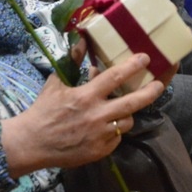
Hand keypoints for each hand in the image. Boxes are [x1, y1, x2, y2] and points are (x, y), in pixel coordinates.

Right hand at [1, 51, 164, 176]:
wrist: (32, 144)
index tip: (145, 58)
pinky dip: (115, 131)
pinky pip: (117, 138)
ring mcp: (100, 135)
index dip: (132, 66)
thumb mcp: (56, 83)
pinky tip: (107, 126)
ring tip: (123, 109)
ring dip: (128, 113)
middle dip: (150, 92)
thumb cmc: (43, 110)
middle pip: (132, 103)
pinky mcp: (100, 151)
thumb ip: (73, 62)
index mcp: (86, 96)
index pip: (115, 78)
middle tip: (159, 84)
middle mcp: (96, 115)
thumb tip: (82, 40)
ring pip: (127, 122)